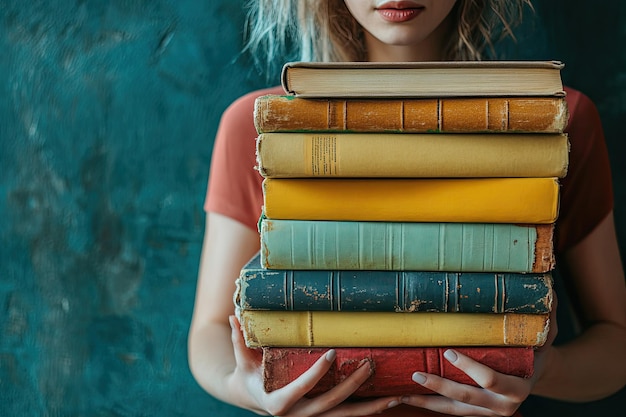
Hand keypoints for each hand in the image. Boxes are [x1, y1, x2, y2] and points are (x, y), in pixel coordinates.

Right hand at [227, 315, 400, 415]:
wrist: (252, 400)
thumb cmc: (247, 377)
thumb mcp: (242, 361)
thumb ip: (239, 340)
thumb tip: (233, 315)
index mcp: (278, 403)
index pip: (300, 389)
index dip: (316, 373)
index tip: (332, 353)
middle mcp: (298, 415)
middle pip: (329, 405)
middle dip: (351, 386)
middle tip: (369, 364)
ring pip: (346, 416)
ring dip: (372, 407)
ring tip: (397, 397)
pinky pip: (349, 415)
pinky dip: (371, 409)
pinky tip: (392, 400)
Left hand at [400, 292, 558, 415]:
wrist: (540, 374)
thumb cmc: (538, 347)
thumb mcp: (546, 333)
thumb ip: (545, 314)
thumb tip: (546, 278)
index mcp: (519, 387)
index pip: (491, 379)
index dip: (470, 367)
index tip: (450, 351)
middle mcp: (504, 405)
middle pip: (466, 397)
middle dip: (440, 386)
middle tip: (417, 374)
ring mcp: (488, 411)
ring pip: (453, 409)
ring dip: (426, 402)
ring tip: (401, 394)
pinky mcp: (477, 412)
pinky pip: (450, 410)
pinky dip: (428, 404)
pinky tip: (407, 395)